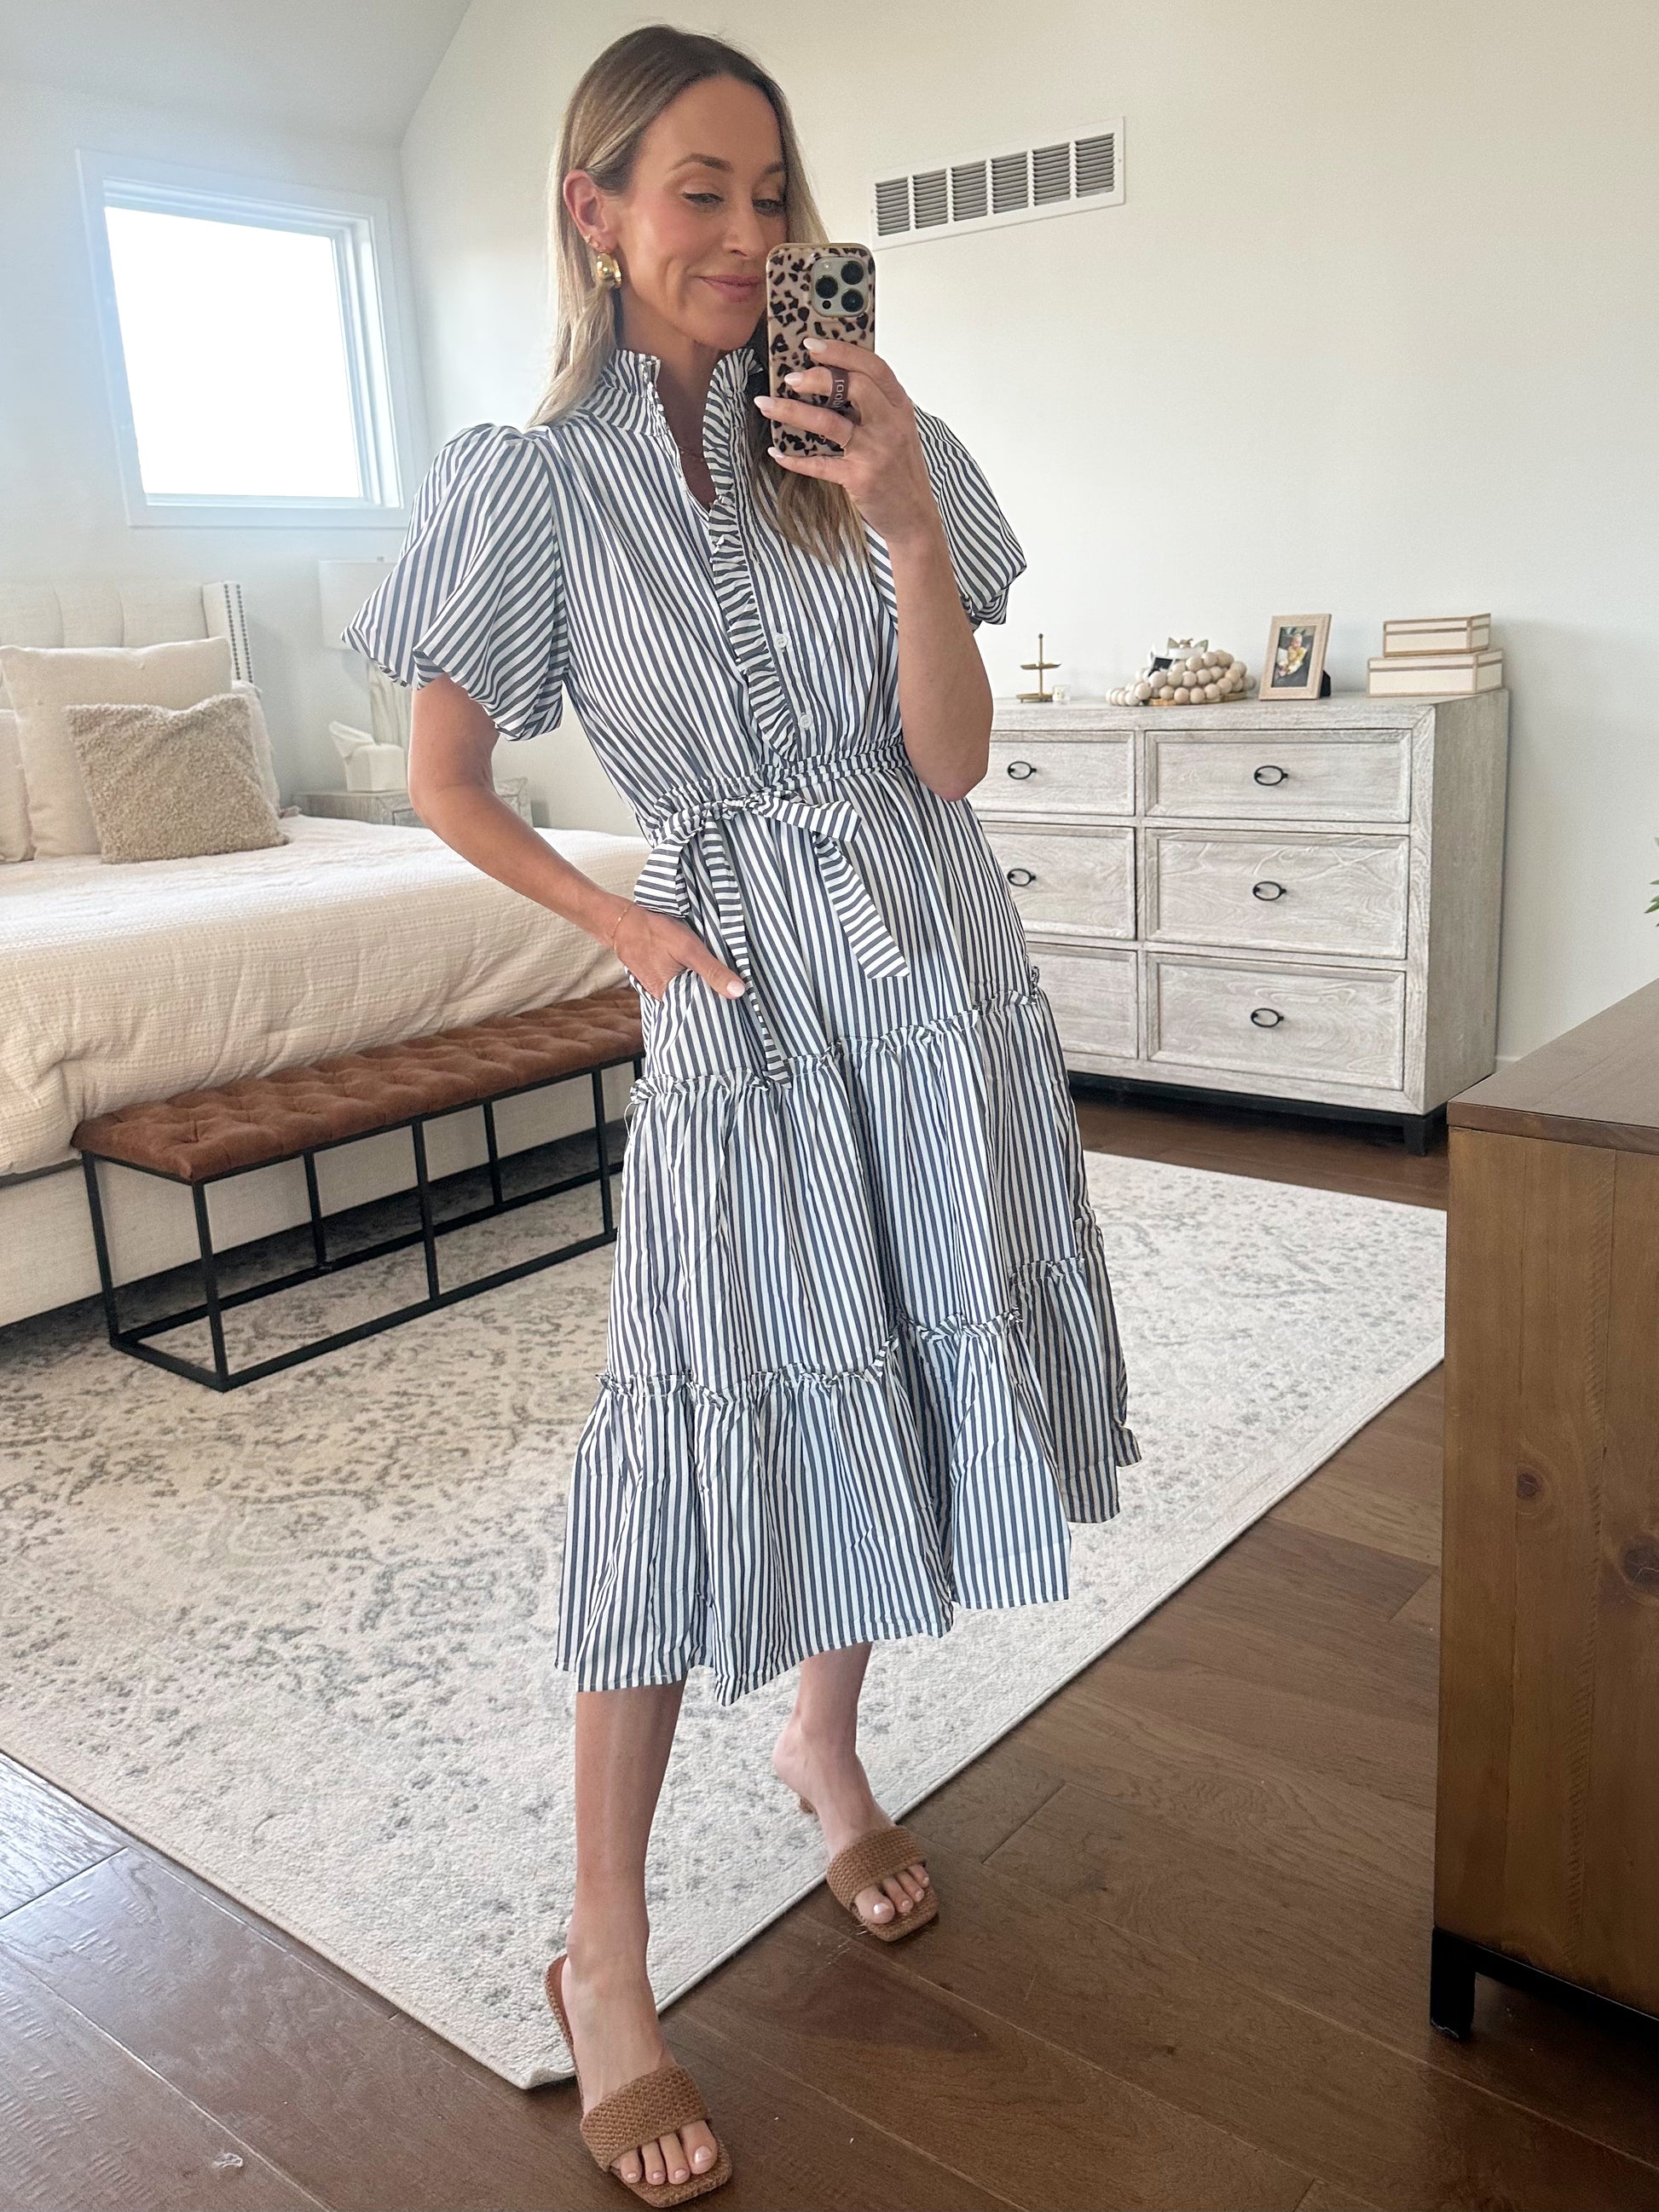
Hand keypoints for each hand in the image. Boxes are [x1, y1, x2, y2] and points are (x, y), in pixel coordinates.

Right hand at [606, 901, 746, 1002]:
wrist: (622, 921)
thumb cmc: (654, 933)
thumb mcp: (689, 949)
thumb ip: (713, 971)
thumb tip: (738, 992)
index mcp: (669, 997)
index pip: (702, 1010)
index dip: (720, 1004)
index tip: (737, 1001)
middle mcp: (662, 997)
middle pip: (695, 1001)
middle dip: (712, 995)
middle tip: (734, 989)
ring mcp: (658, 987)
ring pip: (687, 990)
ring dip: (701, 984)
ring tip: (719, 978)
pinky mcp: (657, 977)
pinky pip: (678, 982)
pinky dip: (689, 977)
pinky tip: (699, 970)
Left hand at [754, 335, 940, 545]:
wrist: (915, 517)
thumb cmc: (901, 471)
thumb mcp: (897, 430)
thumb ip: (873, 406)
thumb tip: (830, 381)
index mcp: (899, 406)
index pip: (873, 367)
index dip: (841, 351)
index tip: (812, 344)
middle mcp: (890, 425)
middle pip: (854, 386)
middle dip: (817, 377)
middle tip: (790, 377)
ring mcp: (875, 452)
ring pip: (829, 423)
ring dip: (793, 411)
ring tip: (768, 404)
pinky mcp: (859, 478)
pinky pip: (820, 464)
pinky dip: (794, 459)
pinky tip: (777, 452)